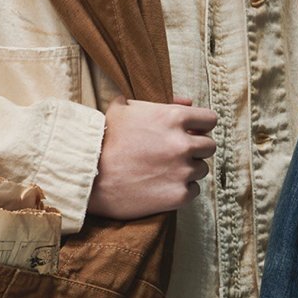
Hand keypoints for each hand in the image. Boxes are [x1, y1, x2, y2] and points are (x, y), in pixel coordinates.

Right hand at [87, 96, 217, 219]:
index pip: (210, 119)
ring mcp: (182, 171)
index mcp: (174, 117)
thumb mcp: (125, 108)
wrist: (88, 176)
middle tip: (176, 154)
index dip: (201, 126)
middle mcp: (183, 143)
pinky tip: (164, 186)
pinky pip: (194, 191)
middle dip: (195, 149)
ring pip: (201, 169)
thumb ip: (159, 102)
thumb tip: (186, 101)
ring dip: (188, 169)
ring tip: (165, 171)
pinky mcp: (178, 195)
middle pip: (209, 146)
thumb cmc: (105, 139)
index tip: (192, 132)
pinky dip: (183, 189)